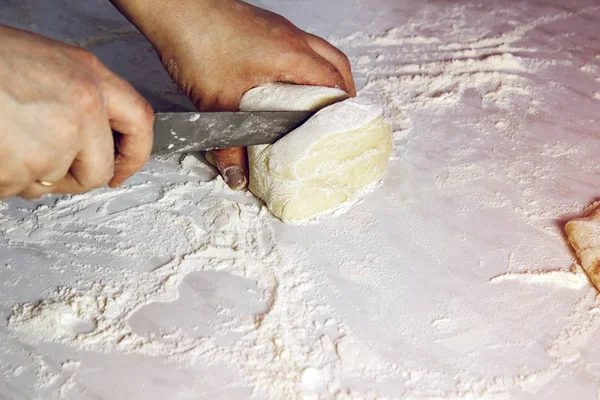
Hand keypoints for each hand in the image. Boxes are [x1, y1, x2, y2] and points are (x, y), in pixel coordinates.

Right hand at [0, 25, 153, 199]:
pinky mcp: (24, 167)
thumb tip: (93, 137)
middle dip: (73, 178)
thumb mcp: (48, 64)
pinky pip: (17, 188)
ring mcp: (55, 141)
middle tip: (46, 167)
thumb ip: (79, 98)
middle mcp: (82, 109)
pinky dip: (3, 177)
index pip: (140, 121)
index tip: (122, 169)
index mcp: (90, 77)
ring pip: (51, 183)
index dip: (135, 153)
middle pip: (98, 170)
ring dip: (27, 174)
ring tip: (3, 138)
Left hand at [112, 0, 354, 188]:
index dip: (344, 108)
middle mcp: (292, 38)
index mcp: (292, 56)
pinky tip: (286, 82)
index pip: (335, 83)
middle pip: (337, 63)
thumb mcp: (216, 103)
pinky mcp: (266, 25)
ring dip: (324, 76)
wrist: (175, 7)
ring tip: (317, 102)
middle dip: (343, 92)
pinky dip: (304, 65)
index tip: (344, 128)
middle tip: (338, 117)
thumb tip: (237, 173)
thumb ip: (229, 145)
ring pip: (320, 51)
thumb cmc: (196, 41)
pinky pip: (300, 45)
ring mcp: (280, 29)